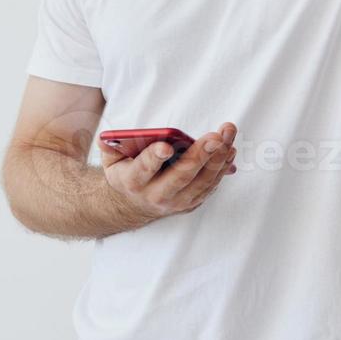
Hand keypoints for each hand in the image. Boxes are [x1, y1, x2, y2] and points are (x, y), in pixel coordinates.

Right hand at [100, 123, 237, 219]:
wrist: (134, 204)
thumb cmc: (126, 172)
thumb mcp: (112, 159)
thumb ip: (110, 144)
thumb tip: (112, 136)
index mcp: (133, 181)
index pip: (144, 168)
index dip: (154, 157)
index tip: (166, 146)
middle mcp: (156, 195)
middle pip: (181, 176)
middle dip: (200, 155)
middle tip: (215, 138)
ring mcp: (176, 202)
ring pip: (201, 182)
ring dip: (218, 158)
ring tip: (227, 136)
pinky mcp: (192, 203)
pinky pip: (210, 185)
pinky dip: (222, 167)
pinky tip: (230, 149)